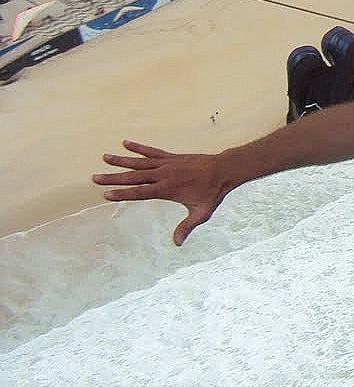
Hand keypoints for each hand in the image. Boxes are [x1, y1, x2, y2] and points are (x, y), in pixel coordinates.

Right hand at [92, 140, 227, 245]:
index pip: (141, 192)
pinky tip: (126, 143)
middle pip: (135, 176)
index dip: (123, 193)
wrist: (224, 169)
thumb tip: (177, 243)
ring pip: (140, 162)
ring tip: (104, 157)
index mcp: (168, 189)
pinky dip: (139, 147)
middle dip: (114, 177)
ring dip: (121, 160)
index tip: (106, 194)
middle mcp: (164, 174)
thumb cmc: (212, 193)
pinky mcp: (171, 157)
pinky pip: (152, 151)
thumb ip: (187, 227)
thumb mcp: (202, 213)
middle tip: (95, 177)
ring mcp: (167, 164)